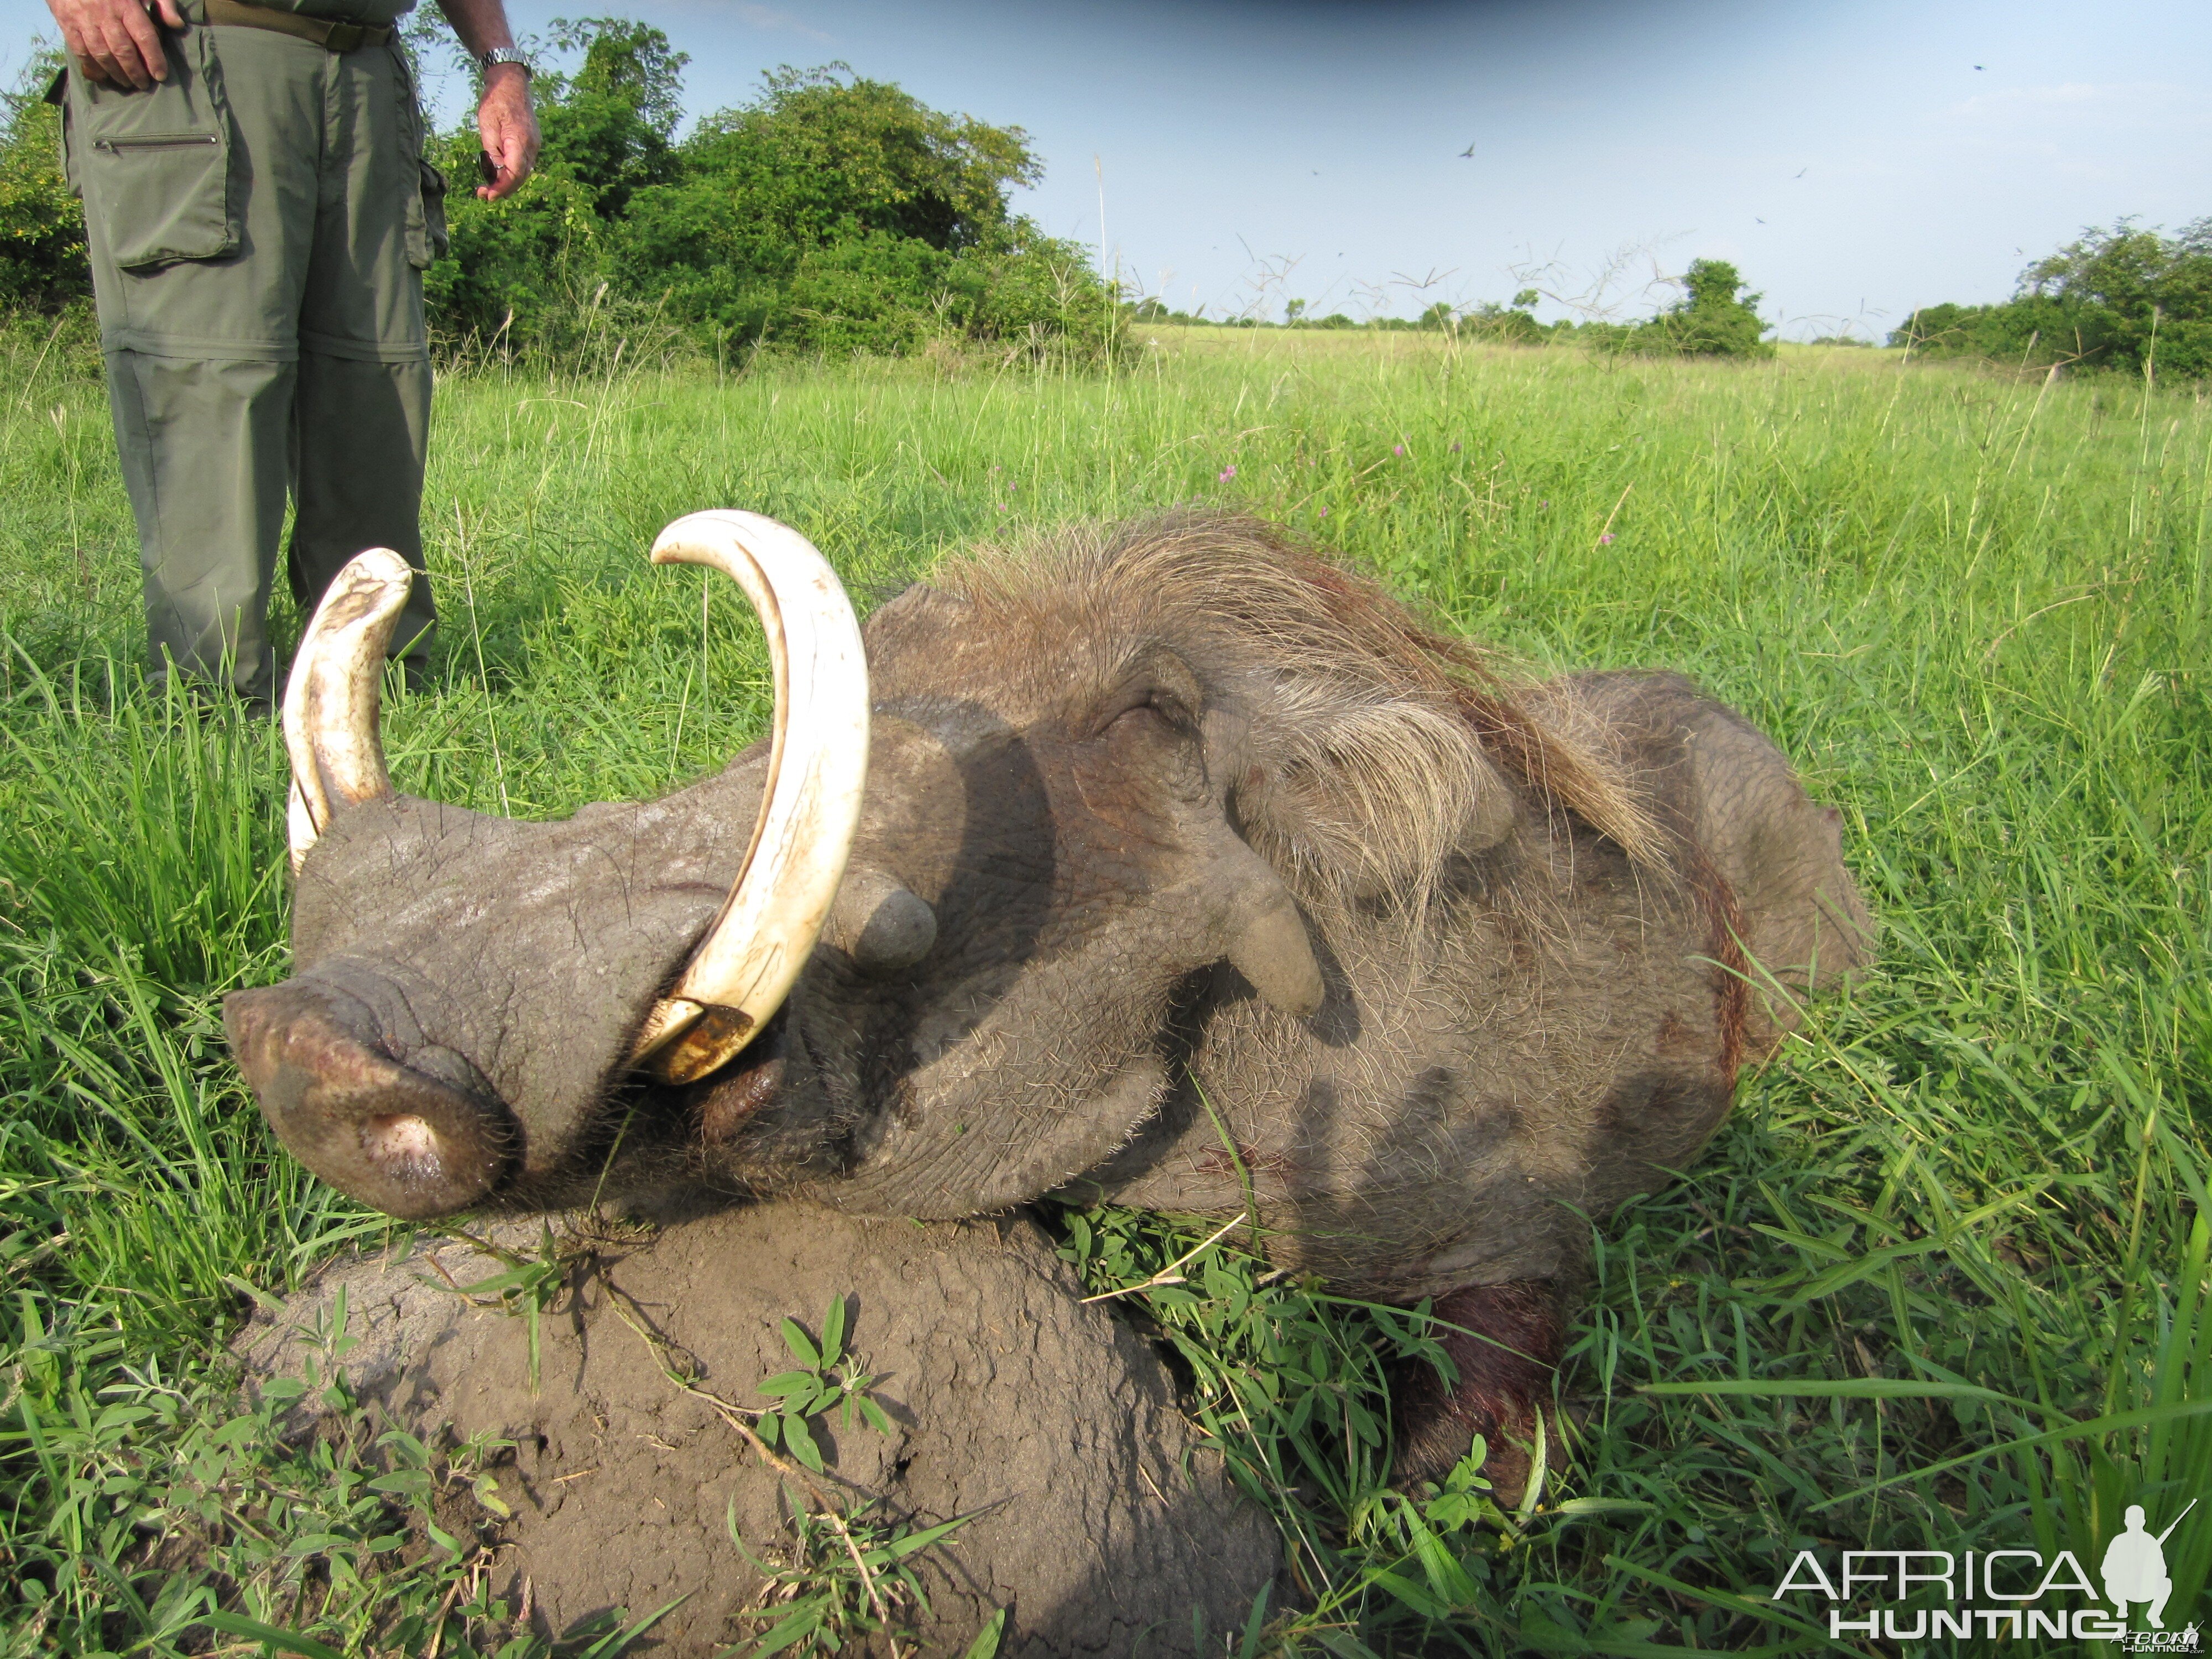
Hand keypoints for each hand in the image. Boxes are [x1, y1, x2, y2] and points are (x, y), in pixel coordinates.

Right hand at [46, 0, 185, 89]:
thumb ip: (162, 2)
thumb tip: (178, 24)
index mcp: (125, 4)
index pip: (144, 37)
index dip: (154, 59)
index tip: (161, 75)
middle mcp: (104, 14)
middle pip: (122, 51)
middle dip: (135, 72)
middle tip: (144, 84)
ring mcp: (83, 20)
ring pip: (102, 54)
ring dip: (116, 73)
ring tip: (127, 83)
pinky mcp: (67, 23)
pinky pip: (80, 51)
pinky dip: (92, 67)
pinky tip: (103, 76)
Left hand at [474, 62, 536, 200]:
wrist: (511, 82)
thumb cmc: (496, 100)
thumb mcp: (486, 124)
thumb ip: (492, 150)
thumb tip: (495, 173)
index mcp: (520, 140)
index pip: (514, 174)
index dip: (501, 188)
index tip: (487, 195)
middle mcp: (532, 146)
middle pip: (520, 177)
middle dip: (503, 189)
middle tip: (483, 195)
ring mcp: (535, 145)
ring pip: (523, 173)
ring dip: (508, 183)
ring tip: (490, 187)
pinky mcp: (532, 142)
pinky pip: (524, 164)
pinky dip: (513, 173)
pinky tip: (500, 174)